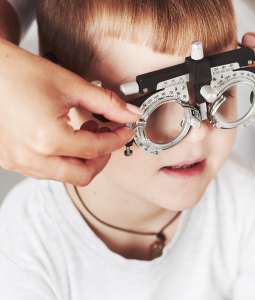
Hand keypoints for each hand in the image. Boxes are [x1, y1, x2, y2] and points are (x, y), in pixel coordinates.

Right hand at [0, 39, 141, 185]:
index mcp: (47, 138)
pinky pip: (44, 171)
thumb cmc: (19, 72)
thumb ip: (107, 103)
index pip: (96, 150)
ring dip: (82, 159)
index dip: (117, 140)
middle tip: (108, 136)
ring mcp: (16, 161)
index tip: (126, 130)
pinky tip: (66, 137)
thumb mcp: (71, 85)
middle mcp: (29, 156)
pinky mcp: (8, 160)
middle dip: (102, 157)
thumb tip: (130, 114)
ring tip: (85, 131)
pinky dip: (62, 159)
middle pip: (82, 174)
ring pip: (63, 176)